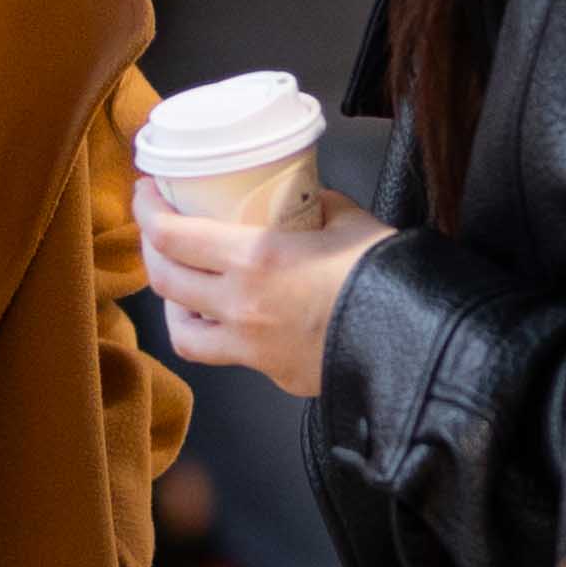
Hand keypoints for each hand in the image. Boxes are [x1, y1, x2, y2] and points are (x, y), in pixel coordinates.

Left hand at [137, 182, 394, 402]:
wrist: (420, 342)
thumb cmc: (385, 275)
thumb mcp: (347, 219)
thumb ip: (314, 204)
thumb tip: (301, 198)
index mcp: (254, 260)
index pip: (171, 236)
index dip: (146, 210)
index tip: (146, 192)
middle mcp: (241, 308)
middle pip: (164, 281)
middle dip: (150, 250)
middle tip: (157, 228)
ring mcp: (252, 349)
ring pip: (182, 332)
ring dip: (172, 304)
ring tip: (182, 284)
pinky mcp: (273, 374)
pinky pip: (226, 355)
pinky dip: (216, 334)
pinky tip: (229, 319)